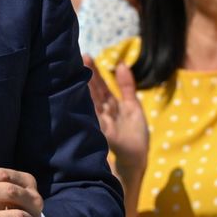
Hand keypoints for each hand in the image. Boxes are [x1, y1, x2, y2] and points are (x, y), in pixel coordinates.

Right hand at [84, 55, 147, 177]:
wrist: (137, 160)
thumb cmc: (135, 135)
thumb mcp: (133, 107)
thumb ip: (127, 86)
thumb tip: (121, 64)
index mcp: (110, 105)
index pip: (100, 86)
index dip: (95, 72)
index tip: (86, 56)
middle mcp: (103, 112)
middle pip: (95, 91)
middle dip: (88, 75)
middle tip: (80, 57)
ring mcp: (102, 123)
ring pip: (93, 102)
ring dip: (87, 89)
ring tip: (79, 74)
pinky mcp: (104, 134)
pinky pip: (96, 119)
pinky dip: (89, 109)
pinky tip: (84, 98)